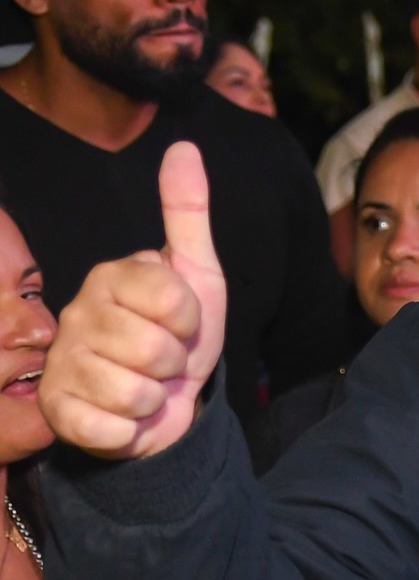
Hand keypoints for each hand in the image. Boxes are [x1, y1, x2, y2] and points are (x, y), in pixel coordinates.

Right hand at [38, 141, 225, 457]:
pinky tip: (123, 417)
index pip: (174, 300)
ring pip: (135, 392)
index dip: (191, 320)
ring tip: (146, 388)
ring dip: (154, 399)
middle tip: (165, 362)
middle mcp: (77, 313)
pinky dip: (129, 432)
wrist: (168, 402)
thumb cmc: (181, 336)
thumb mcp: (198, 273)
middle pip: (156, 350)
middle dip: (176, 364)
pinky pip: (109, 429)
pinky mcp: (58, 411)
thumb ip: (188, 214)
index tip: (183, 323)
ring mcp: (62, 362)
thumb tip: (184, 147)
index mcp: (111, 276)